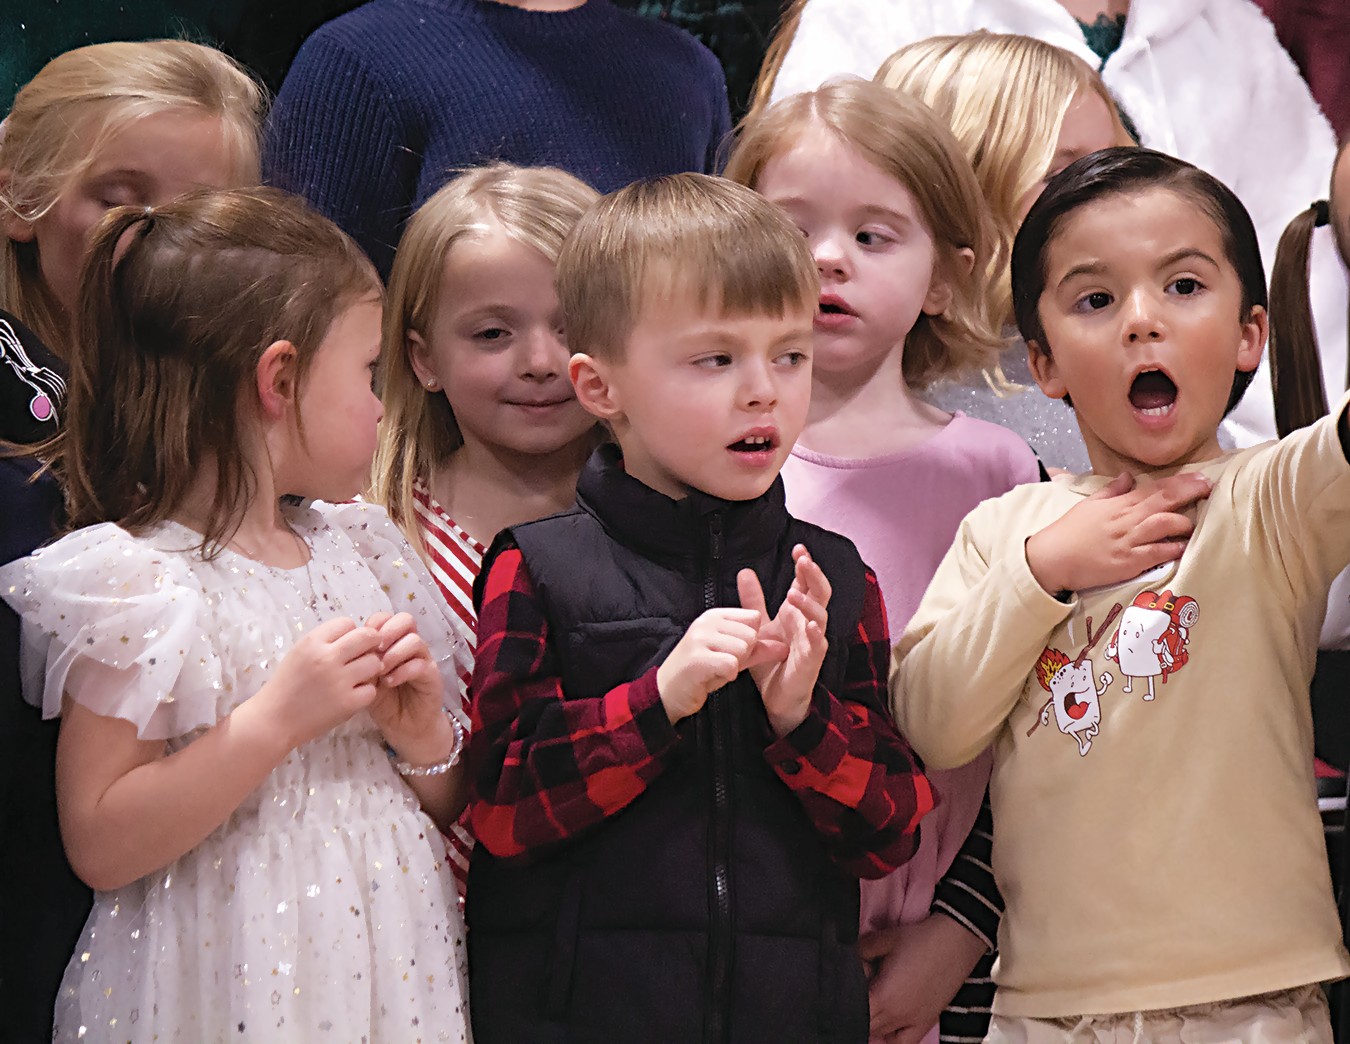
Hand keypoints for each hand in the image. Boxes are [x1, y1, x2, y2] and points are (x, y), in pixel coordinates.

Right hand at [260, 617, 382, 749]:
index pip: (346, 622)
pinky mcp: (347, 703)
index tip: (347, 643)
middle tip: (366, 653)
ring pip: (374, 662)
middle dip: (371, 643)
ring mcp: (339, 681)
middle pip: (367, 637)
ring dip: (370, 668)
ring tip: (358, 676)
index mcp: (312, 642)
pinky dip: (365, 692)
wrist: (273, 720)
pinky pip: (371, 689)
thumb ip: (324, 642)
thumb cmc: (286, 686)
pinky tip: (353, 695)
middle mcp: (327, 658)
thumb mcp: (299, 653)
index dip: (351, 632)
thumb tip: (355, 634)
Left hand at [363, 611, 450, 760]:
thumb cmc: (384, 702)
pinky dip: (402, 671)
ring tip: (380, 669)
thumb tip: (351, 648)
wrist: (405, 727)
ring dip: (394, 653)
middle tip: (375, 649)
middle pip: (406, 620)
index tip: (361, 641)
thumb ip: (362, 662)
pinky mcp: (432, 676)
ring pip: (415, 640)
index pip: (386, 618)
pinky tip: (389, 682)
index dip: (374, 624)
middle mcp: (410, 646)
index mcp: (392, 642)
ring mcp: (423, 659)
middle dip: (388, 631)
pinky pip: (420, 665)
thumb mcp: (367, 680)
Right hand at [656, 607, 783, 724]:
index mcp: (715, 615)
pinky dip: (727, 675)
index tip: (733, 651)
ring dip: (734, 665)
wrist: (669, 693)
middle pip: (751, 634)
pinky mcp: (697, 658)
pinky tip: (713, 677)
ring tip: (717, 669)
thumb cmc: (703, 672)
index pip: (754, 618)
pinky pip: (731, 664)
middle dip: (744, 655)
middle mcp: (706, 622)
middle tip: (723, 663)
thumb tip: (785, 647)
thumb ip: (758, 650)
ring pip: (743, 648)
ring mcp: (700, 638)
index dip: (752, 639)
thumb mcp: (733, 657)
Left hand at [739, 545, 829, 737]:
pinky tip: (810, 625)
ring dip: (809, 603)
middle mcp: (808, 623)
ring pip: (821, 616)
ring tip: (794, 593)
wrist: (775, 697)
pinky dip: (816, 634)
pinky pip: (819, 645)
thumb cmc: (772, 661)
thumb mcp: (759, 627)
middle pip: (820, 592)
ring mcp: (813, 641)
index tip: (798, 549)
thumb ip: (753, 601)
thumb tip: (745, 571)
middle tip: (803, 560)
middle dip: (814, 575)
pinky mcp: (812, 661)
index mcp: (797, 612)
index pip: (806, 582)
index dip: (805, 565)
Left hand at [859, 915, 987, 1042]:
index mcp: (883, 997)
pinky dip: (892, 1038)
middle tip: (864, 984)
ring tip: (875, 997)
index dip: (846, 995)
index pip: (852, 1010)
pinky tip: (888, 1025)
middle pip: (865, 1024)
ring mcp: (912, 1021)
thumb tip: (851, 959)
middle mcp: (896, 1015)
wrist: (955, 940)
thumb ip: (861, 950)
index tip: (850, 978)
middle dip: (857, 1007)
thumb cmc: (922, 939)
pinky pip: (904, 1041)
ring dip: (872, 1020)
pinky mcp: (927, 1021)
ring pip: (880, 1033)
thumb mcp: (884, 939)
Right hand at [1024, 471, 1211, 594]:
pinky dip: (1172, 549)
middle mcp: (1126, 520)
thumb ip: (1112, 490)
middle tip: (1208, 489)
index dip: (1181, 483)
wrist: (1051, 558)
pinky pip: (1156, 553)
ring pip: (1163, 525)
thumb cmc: (1069, 532)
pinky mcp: (1127, 563)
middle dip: (1189, 493)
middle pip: (1164, 502)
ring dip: (1184, 522)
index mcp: (1118, 504)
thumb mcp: (1088, 505)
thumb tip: (1128, 476)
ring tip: (1196, 523)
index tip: (1200, 479)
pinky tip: (1183, 547)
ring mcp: (1127, 541)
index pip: (1154, 489)